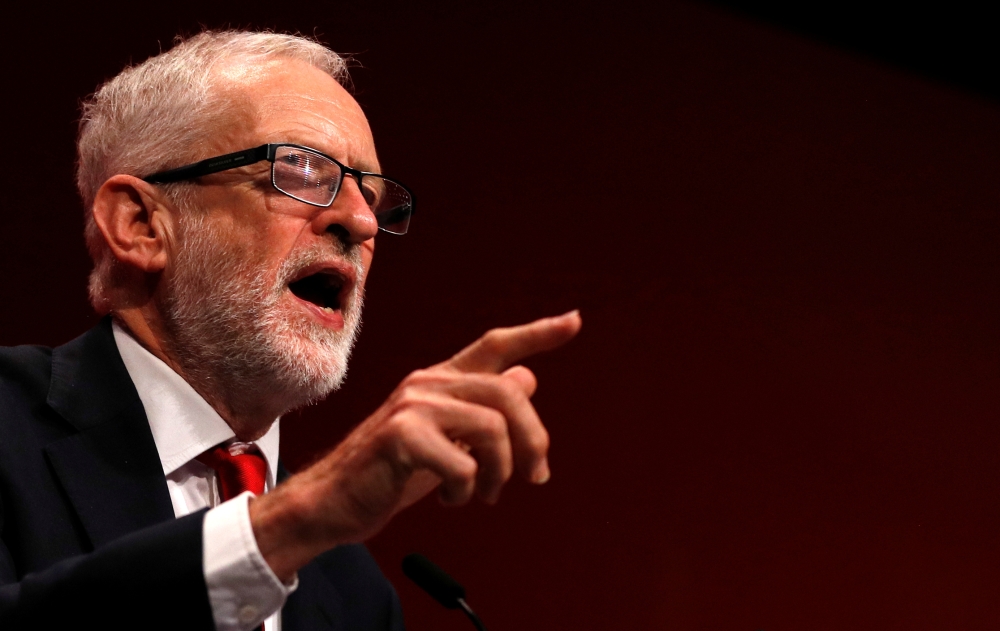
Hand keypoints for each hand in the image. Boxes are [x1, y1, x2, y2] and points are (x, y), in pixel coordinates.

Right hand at [250, 310, 581, 580]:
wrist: (332, 501)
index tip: (575, 321)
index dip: (538, 334)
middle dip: (534, 439)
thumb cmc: (391, 469)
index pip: (495, 345)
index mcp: (440, 381)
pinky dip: (467, 490)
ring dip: (500, 472)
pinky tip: (452, 499)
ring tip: (485, 494)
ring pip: (492, 428)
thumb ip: (481, 408)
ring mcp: (411, 406)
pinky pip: (462, 464)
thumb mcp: (445, 437)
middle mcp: (427, 383)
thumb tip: (527, 377)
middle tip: (534, 477)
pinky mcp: (399, 437)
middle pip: (509, 392)